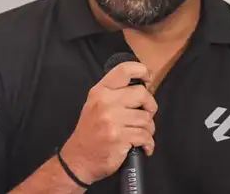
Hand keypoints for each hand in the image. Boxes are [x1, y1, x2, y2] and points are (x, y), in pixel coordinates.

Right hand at [60, 61, 157, 184]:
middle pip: (142, 93)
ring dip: (149, 128)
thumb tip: (143, 87)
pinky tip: (144, 146)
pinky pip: (145, 136)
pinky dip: (149, 143)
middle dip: (150, 105)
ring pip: (146, 117)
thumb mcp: (95, 104)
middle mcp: (106, 102)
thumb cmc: (90, 131)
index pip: (124, 70)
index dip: (142, 71)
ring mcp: (112, 120)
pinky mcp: (119, 137)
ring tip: (142, 133)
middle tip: (147, 114)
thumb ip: (114, 93)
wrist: (79, 158)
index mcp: (100, 91)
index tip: (148, 79)